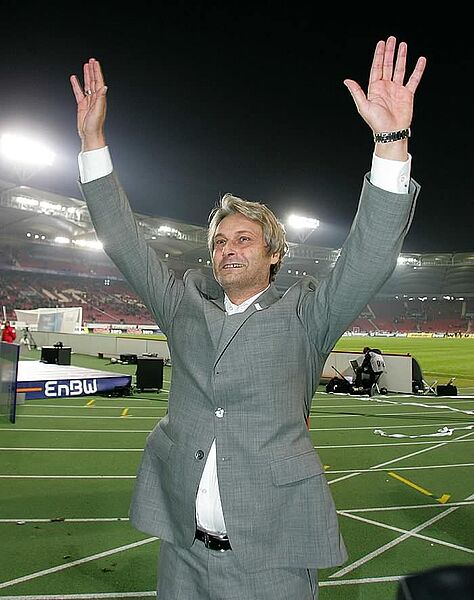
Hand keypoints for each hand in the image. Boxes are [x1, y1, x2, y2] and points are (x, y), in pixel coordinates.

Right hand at [70, 58, 107, 150]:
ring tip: (85, 66)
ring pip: (87, 85)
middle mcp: (95, 99)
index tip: (95, 63)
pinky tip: (74, 79)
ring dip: (86, 75)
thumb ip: (101, 98)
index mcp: (100, 99)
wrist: (90, 135)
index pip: (99, 82)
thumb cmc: (95, 126)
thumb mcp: (98, 111)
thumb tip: (104, 87)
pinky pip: (79, 92)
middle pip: (93, 81)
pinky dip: (76, 85)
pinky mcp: (82, 105)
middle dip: (92, 70)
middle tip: (91, 60)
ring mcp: (88, 101)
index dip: (97, 72)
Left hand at [344, 36, 425, 155]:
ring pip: (400, 69)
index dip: (379, 55)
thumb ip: (357, 92)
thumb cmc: (376, 123)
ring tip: (403, 45)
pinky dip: (418, 70)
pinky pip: (413, 79)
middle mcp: (386, 87)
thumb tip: (347, 80)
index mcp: (375, 89)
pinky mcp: (407, 94)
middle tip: (392, 39)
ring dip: (401, 57)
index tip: (381, 43)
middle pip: (388, 65)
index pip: (376, 67)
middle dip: (390, 52)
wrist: (390, 133)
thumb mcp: (364, 107)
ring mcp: (397, 90)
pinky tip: (420, 60)